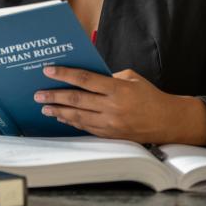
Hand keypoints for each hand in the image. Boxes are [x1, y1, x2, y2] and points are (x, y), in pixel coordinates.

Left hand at [34, 66, 205, 145]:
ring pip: (77, 116)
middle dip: (54, 95)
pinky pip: (85, 127)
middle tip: (38, 93)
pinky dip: (71, 121)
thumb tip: (87, 79)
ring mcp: (110, 123)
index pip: (85, 79)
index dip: (65, 74)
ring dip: (58, 111)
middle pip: (76, 100)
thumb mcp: (132, 78)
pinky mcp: (110, 135)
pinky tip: (62, 117)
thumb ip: (110, 77)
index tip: (48, 70)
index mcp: (118, 89)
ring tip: (44, 107)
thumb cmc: (150, 96)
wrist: (167, 121)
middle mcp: (112, 107)